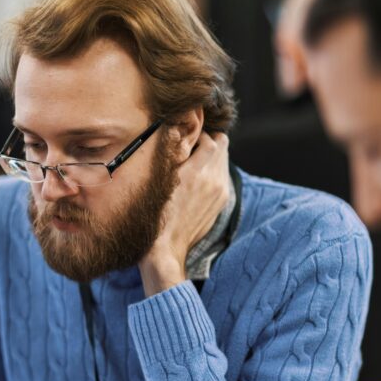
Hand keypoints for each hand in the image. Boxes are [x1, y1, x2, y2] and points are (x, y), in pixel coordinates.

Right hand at [139, 131, 230, 294]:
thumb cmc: (155, 213)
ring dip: (214, 154)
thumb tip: (177, 134)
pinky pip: (223, 176)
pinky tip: (200, 174)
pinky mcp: (220, 202)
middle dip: (210, 138)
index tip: (188, 133)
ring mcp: (220, 192)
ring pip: (224, 160)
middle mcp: (213, 181)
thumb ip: (173, 156)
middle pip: (223, 145)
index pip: (210, 140)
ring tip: (197, 156)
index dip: (199, 133)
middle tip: (195, 139)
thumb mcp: (160, 181)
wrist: (166, 247)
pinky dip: (215, 169)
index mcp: (196, 173)